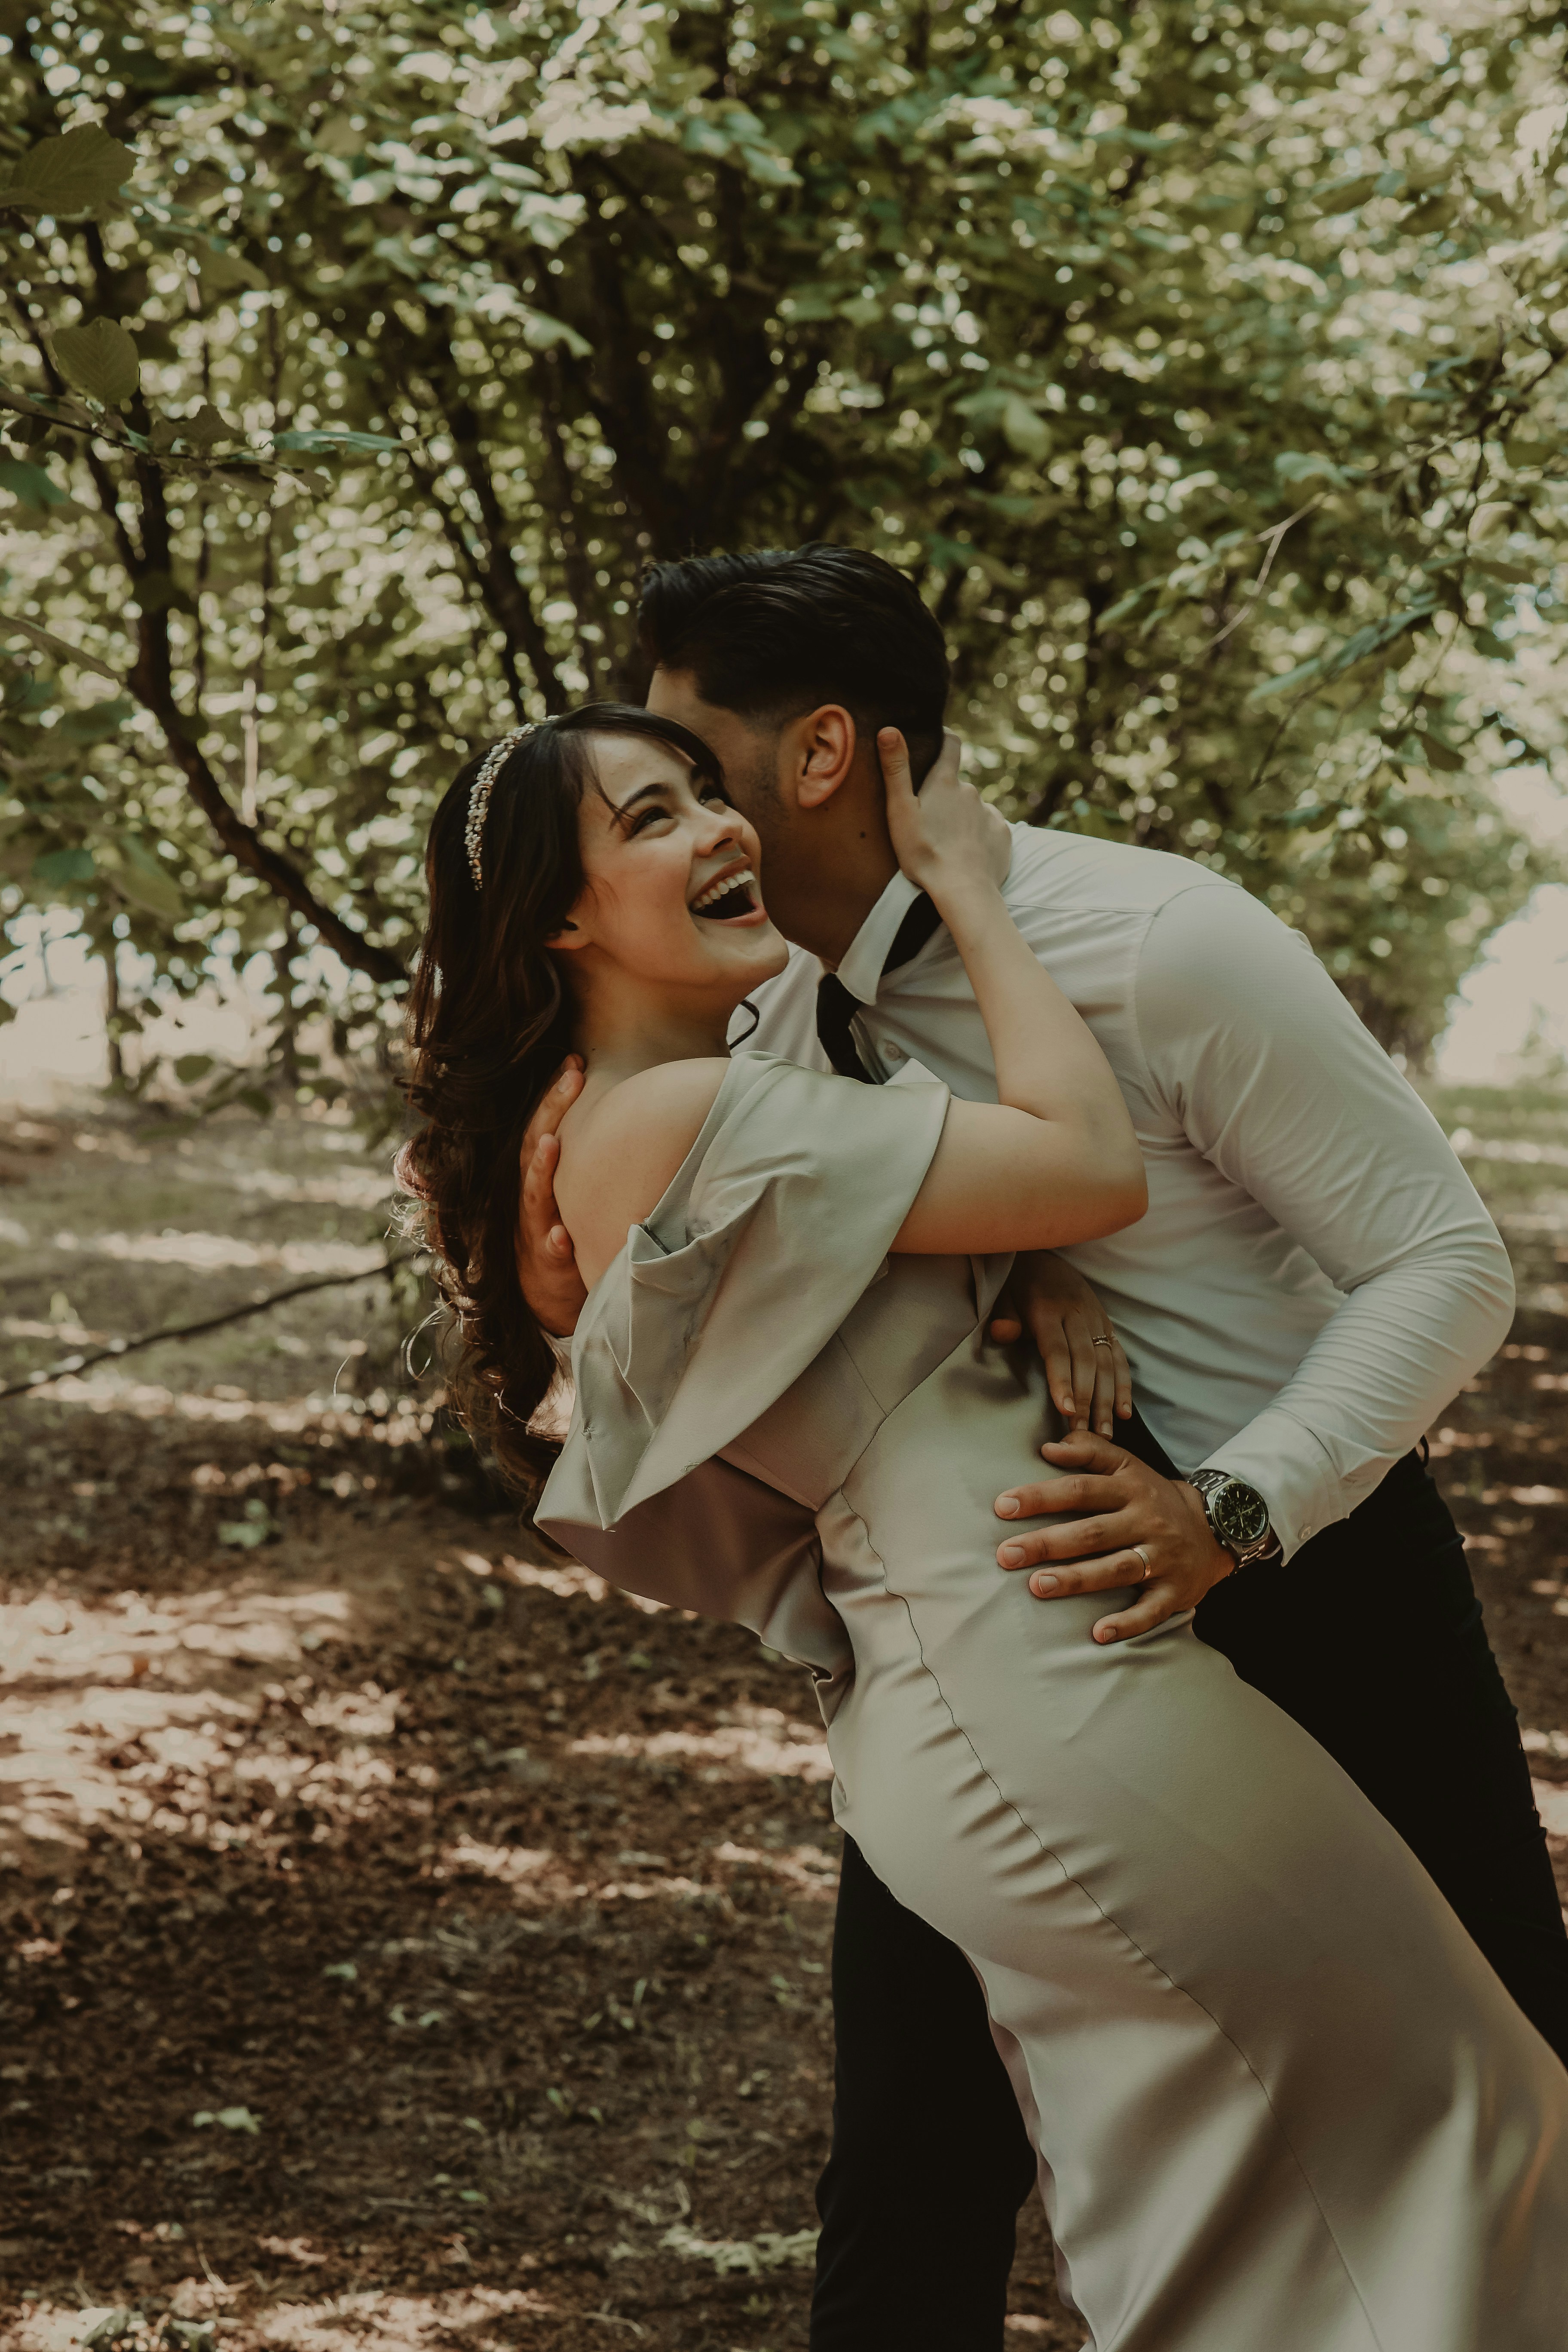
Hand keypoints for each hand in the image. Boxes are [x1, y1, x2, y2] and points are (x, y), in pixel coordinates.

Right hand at [515, 1057, 588, 1336]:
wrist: (549, 1295)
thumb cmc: (569, 1231)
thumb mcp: (573, 1191)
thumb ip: (585, 1158)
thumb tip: (620, 1112)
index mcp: (539, 1175)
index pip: (544, 1126)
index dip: (555, 1095)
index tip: (575, 1060)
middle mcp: (531, 1197)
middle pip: (535, 1148)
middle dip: (551, 1112)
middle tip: (571, 1078)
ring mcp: (535, 1229)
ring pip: (533, 1197)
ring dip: (541, 1171)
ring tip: (552, 1145)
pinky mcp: (546, 1266)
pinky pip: (548, 1253)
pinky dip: (554, 1244)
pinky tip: (562, 1236)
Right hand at [880, 726, 1009, 900]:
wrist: (963, 890)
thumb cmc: (924, 852)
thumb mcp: (900, 810)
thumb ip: (896, 770)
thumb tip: (890, 729)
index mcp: (945, 782)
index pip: (950, 744)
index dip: (944, 739)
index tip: (938, 741)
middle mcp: (971, 791)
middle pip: (957, 784)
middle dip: (945, 795)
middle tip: (929, 820)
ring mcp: (989, 812)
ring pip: (972, 808)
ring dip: (961, 818)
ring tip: (946, 842)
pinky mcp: (1002, 834)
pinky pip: (988, 827)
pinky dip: (978, 835)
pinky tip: (966, 853)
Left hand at [987, 1251, 1130, 1436]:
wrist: (1044, 1253)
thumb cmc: (1018, 1285)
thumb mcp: (1003, 1295)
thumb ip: (1005, 1316)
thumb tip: (1002, 1333)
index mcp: (1049, 1310)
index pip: (1058, 1350)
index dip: (1062, 1381)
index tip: (1066, 1410)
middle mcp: (1078, 1315)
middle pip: (1086, 1362)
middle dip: (1087, 1400)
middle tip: (1083, 1434)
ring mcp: (1096, 1320)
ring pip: (1106, 1363)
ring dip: (1107, 1400)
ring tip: (1104, 1433)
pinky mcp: (1107, 1324)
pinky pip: (1120, 1357)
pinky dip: (1124, 1385)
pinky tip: (1123, 1412)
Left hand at [993, 1431, 1233, 1643]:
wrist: (1215, 1528)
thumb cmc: (1153, 1497)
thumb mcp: (1128, 1465)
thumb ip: (1089, 1450)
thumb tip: (1049, 1446)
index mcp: (1130, 1488)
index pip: (1080, 1489)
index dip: (1041, 1496)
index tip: (1003, 1506)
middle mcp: (1145, 1521)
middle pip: (1092, 1532)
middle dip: (1047, 1543)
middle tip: (1007, 1554)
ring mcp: (1161, 1558)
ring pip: (1116, 1568)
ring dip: (1077, 1578)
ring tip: (1037, 1586)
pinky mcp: (1174, 1591)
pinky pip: (1150, 1610)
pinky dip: (1126, 1623)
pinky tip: (1098, 1633)